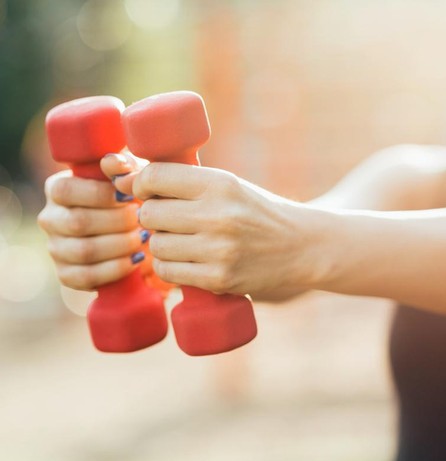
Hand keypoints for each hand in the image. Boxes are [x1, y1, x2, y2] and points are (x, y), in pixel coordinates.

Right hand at [37, 167, 144, 290]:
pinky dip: (116, 269)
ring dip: (120, 245)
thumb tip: (115, 163)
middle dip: (117, 222)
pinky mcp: (66, 274)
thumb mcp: (130, 177)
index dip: (100, 195)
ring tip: (142, 238)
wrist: (131, 234)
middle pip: (78, 222)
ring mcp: (56, 248)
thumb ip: (124, 166)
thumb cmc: (129, 197)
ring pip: (83, 251)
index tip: (129, 197)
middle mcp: (50, 218)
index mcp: (57, 188)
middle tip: (141, 220)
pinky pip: (86, 277)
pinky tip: (135, 259)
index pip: (66, 191)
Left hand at [130, 163, 326, 295]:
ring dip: (161, 244)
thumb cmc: (257, 212)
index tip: (146, 191)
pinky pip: (168, 272)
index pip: (155, 177)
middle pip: (150, 214)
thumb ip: (185, 182)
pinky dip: (170, 268)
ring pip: (156, 246)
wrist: (301, 246)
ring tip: (181, 241)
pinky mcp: (219, 279)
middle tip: (166, 219)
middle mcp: (218, 215)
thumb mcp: (229, 186)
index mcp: (221, 184)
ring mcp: (219, 250)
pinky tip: (186, 261)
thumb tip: (123, 181)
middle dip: (151, 217)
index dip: (141, 184)